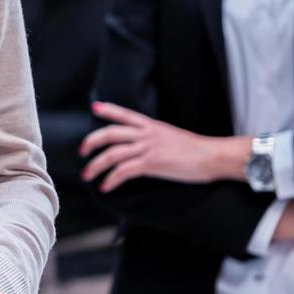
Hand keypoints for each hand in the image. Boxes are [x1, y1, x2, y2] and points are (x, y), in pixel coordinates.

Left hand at [80, 102, 244, 191]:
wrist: (211, 156)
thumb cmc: (196, 150)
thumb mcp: (170, 136)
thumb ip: (154, 138)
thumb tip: (143, 146)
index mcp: (151, 125)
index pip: (124, 114)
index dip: (108, 109)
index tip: (94, 107)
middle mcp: (146, 134)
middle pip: (110, 133)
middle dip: (91, 142)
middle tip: (82, 151)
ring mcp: (148, 148)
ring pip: (112, 154)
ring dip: (96, 165)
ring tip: (87, 175)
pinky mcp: (151, 163)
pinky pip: (124, 171)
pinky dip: (111, 179)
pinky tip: (106, 186)